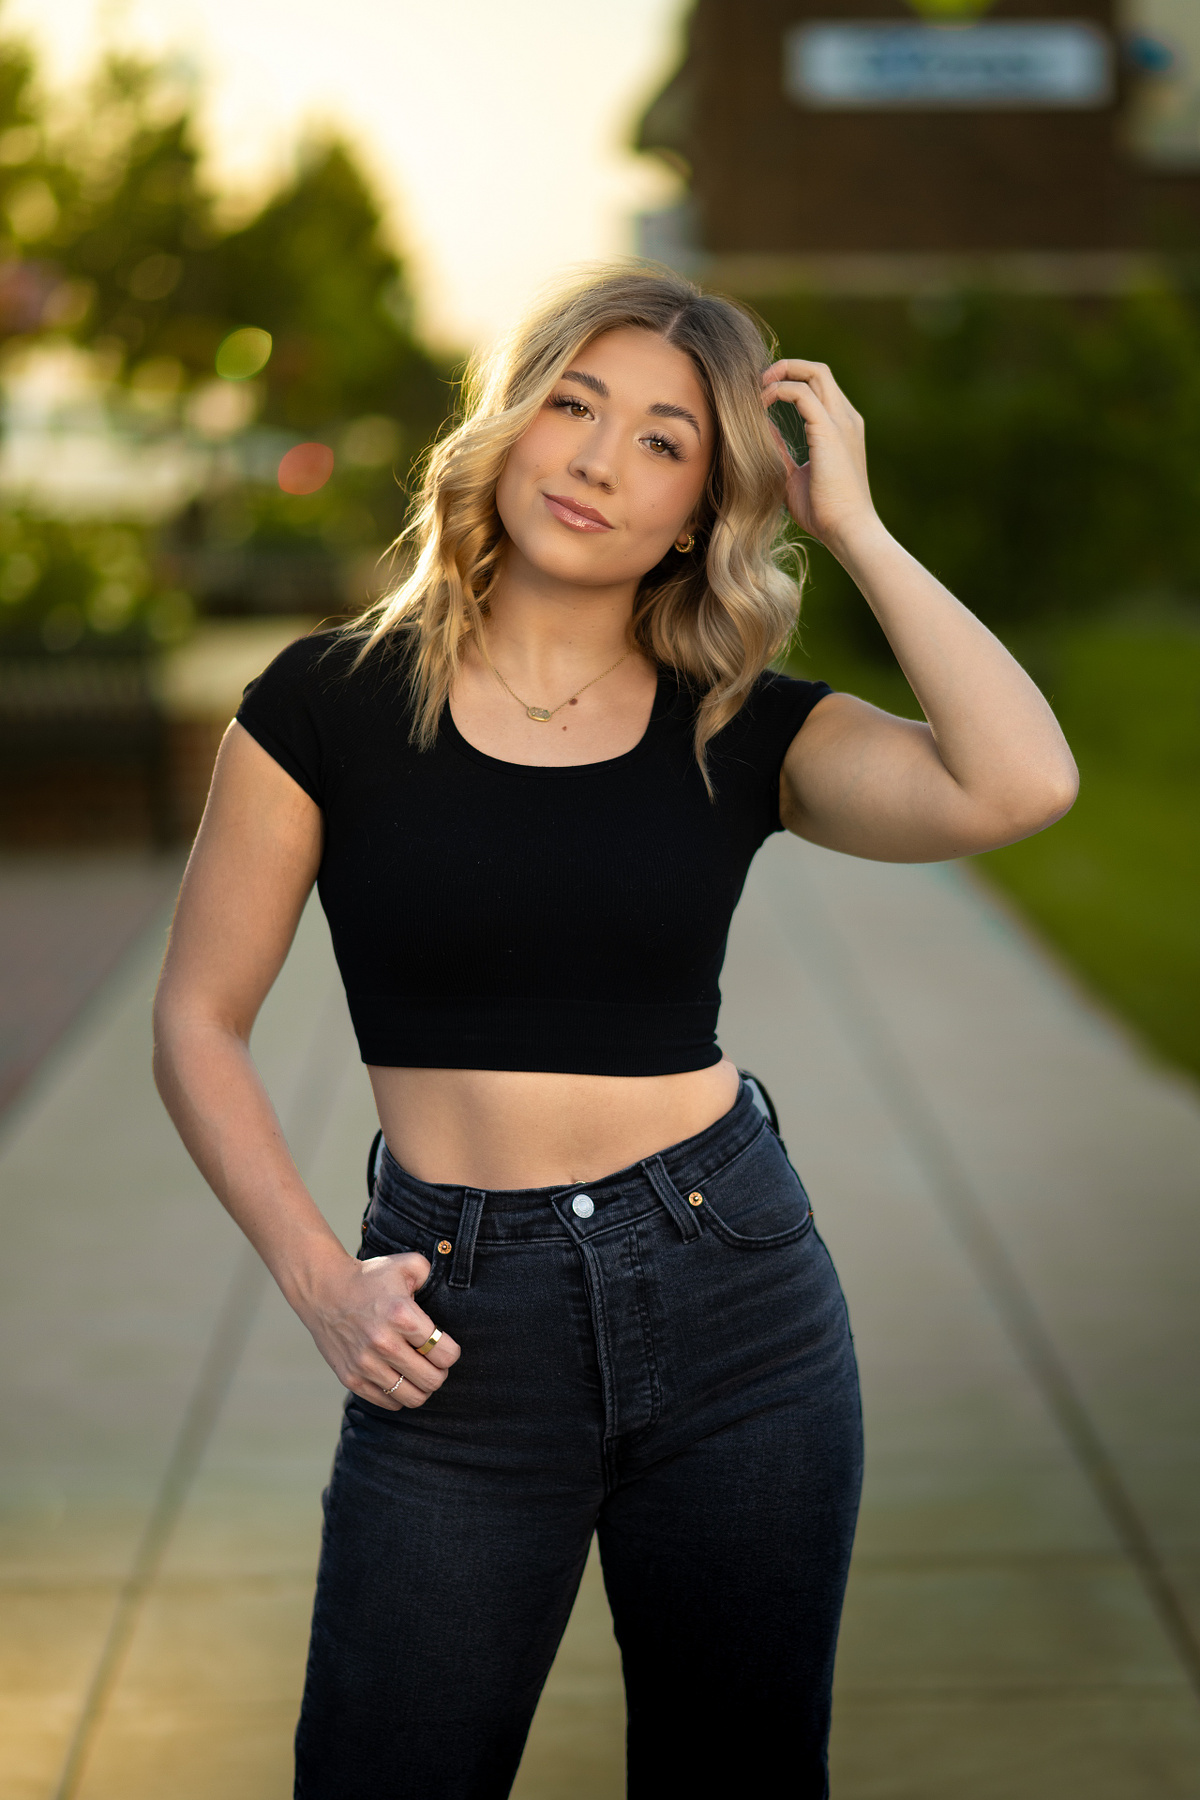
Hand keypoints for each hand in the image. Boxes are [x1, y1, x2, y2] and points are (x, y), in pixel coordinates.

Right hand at [299, 1249, 460, 1409]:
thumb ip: (431, 1274)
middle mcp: (384, 1343)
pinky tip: (397, 1376)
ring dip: (421, 1386)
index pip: (445, 1354)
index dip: (450, 1351)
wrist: (322, 1290)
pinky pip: (388, 1402)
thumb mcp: (405, 1265)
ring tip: (417, 1371)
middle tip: (434, 1362)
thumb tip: (443, 1291)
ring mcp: (365, 1364)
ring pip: (413, 1397)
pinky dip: (398, 1394)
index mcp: (402, 1316)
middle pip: (432, 1380)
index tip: (443, 1344)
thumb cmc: (368, 1278)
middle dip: (440, 1372)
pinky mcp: (351, 1378)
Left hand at [761, 359, 878, 553]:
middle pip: (819, 371)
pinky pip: (801, 392)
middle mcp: (846, 418)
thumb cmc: (824, 511)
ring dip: (782, 372)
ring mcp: (841, 421)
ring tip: (757, 386)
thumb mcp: (794, 476)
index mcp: (842, 428)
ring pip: (815, 373)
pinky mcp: (829, 429)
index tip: (762, 393)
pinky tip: (760, 404)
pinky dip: (779, 391)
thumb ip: (781, 452)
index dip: (791, 381)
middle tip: (757, 381)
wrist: (847, 529)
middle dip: (786, 368)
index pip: (820, 387)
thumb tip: (762, 433)